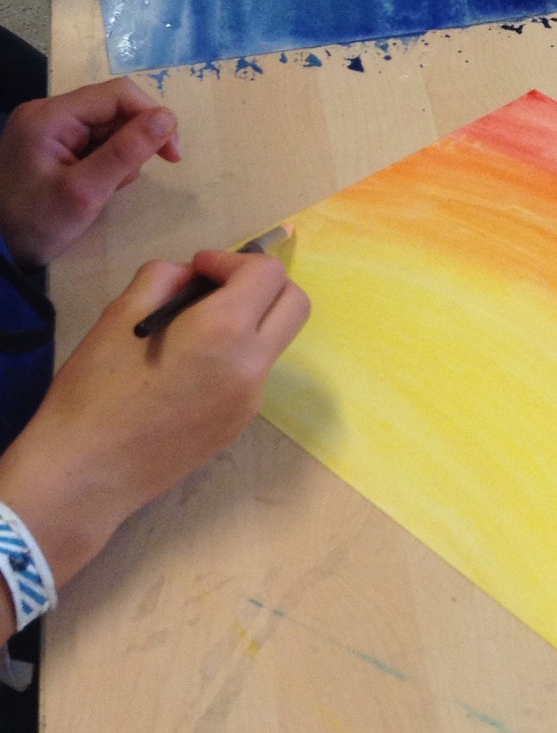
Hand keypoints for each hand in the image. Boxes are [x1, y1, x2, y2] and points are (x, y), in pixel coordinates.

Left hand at [0, 79, 179, 268]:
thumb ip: (126, 152)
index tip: (173, 155)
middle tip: (132, 177)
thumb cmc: (37, 224)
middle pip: (113, 108)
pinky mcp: (52, 142)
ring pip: (108, 125)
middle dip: (135, 140)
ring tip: (106, 187)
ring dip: (121, 154)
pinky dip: (107, 160)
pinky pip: (94, 139)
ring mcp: (49, 126)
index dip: (153, 116)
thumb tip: (168, 118)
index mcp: (50, 116)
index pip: (117, 94)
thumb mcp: (85, 192)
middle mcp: (48, 112)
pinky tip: (96, 185)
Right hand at [0, 248, 308, 603]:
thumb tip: (195, 277)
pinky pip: (254, 373)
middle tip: (213, 288)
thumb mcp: (119, 315)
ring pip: (275, 341)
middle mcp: (252, 366)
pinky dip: (236, 353)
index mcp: (225, 332)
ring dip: (249, 320)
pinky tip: (188, 366)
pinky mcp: (240, 425)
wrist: (86, 473)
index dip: (233, 260)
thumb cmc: (93, 390)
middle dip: (261, 284)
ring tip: (194, 327)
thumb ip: (165, 279)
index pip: (268, 274)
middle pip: (294, 304)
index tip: (198, 270)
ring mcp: (252, 401)